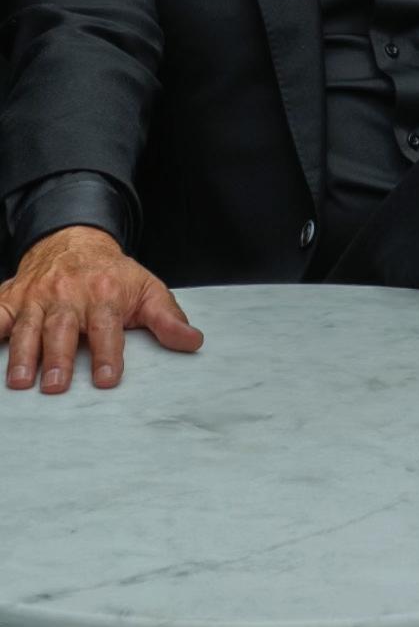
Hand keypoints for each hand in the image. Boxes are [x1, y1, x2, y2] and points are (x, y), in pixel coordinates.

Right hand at [1, 226, 202, 393]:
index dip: (108, 353)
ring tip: (20, 382)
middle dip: (59, 358)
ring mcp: (37, 296)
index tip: (107, 379)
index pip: (107, 327)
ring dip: (22, 354)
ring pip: (28, 326)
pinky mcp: (12, 297)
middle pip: (63, 329)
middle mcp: (68, 295)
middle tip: (56, 387)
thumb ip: (168, 318)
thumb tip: (193, 341)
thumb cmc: (113, 274)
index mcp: (104, 294)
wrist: (74, 239)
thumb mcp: (147, 289)